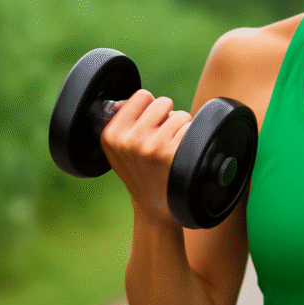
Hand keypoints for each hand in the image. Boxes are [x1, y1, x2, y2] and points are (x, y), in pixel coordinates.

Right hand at [100, 89, 192, 226]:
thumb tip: (127, 100)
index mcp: (111, 135)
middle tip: (162, 140)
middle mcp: (129, 140)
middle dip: (167, 117)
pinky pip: (191, 128)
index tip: (149, 127)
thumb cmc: (141, 174)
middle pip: (162, 102)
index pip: (141, 96)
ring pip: (179, 115)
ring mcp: (151, 146)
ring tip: (172, 150)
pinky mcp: (172, 153)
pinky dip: (192, 138)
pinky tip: (182, 156)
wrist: (156, 208)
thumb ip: (123, 121)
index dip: (150, 108)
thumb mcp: (120, 150)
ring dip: (181, 128)